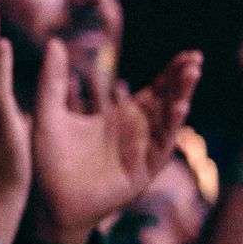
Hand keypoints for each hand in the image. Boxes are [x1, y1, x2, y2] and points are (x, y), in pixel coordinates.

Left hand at [28, 42, 200, 243]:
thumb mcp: (48, 113)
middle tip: (194, 58)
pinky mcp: (143, 169)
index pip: (153, 90)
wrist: (48, 200)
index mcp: (119, 117)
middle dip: (181, 79)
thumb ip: (53, 81)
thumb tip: (55, 42)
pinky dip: (170, 125)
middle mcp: (136, 132)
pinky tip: (179, 106)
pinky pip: (161, 145)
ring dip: (181, 96)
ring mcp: (142, 150)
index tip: (187, 53)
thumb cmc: (48, 160)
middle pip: (167, 100)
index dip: (170, 73)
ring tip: (191, 73)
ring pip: (168, 119)